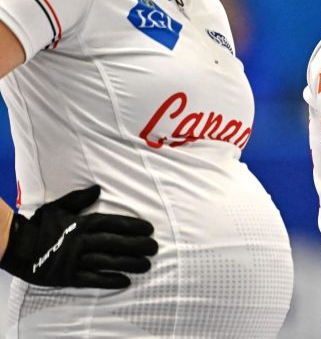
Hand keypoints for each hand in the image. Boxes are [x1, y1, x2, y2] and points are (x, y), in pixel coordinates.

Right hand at [0, 185, 157, 288]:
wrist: (15, 247)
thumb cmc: (39, 226)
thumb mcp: (58, 207)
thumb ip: (80, 198)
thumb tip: (98, 188)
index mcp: (81, 224)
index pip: (112, 223)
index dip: (132, 226)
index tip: (149, 229)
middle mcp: (80, 241)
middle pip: (114, 242)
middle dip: (137, 245)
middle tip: (155, 248)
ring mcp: (74, 260)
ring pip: (107, 261)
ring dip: (129, 263)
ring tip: (146, 265)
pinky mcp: (67, 276)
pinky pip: (91, 279)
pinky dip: (109, 280)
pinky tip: (125, 281)